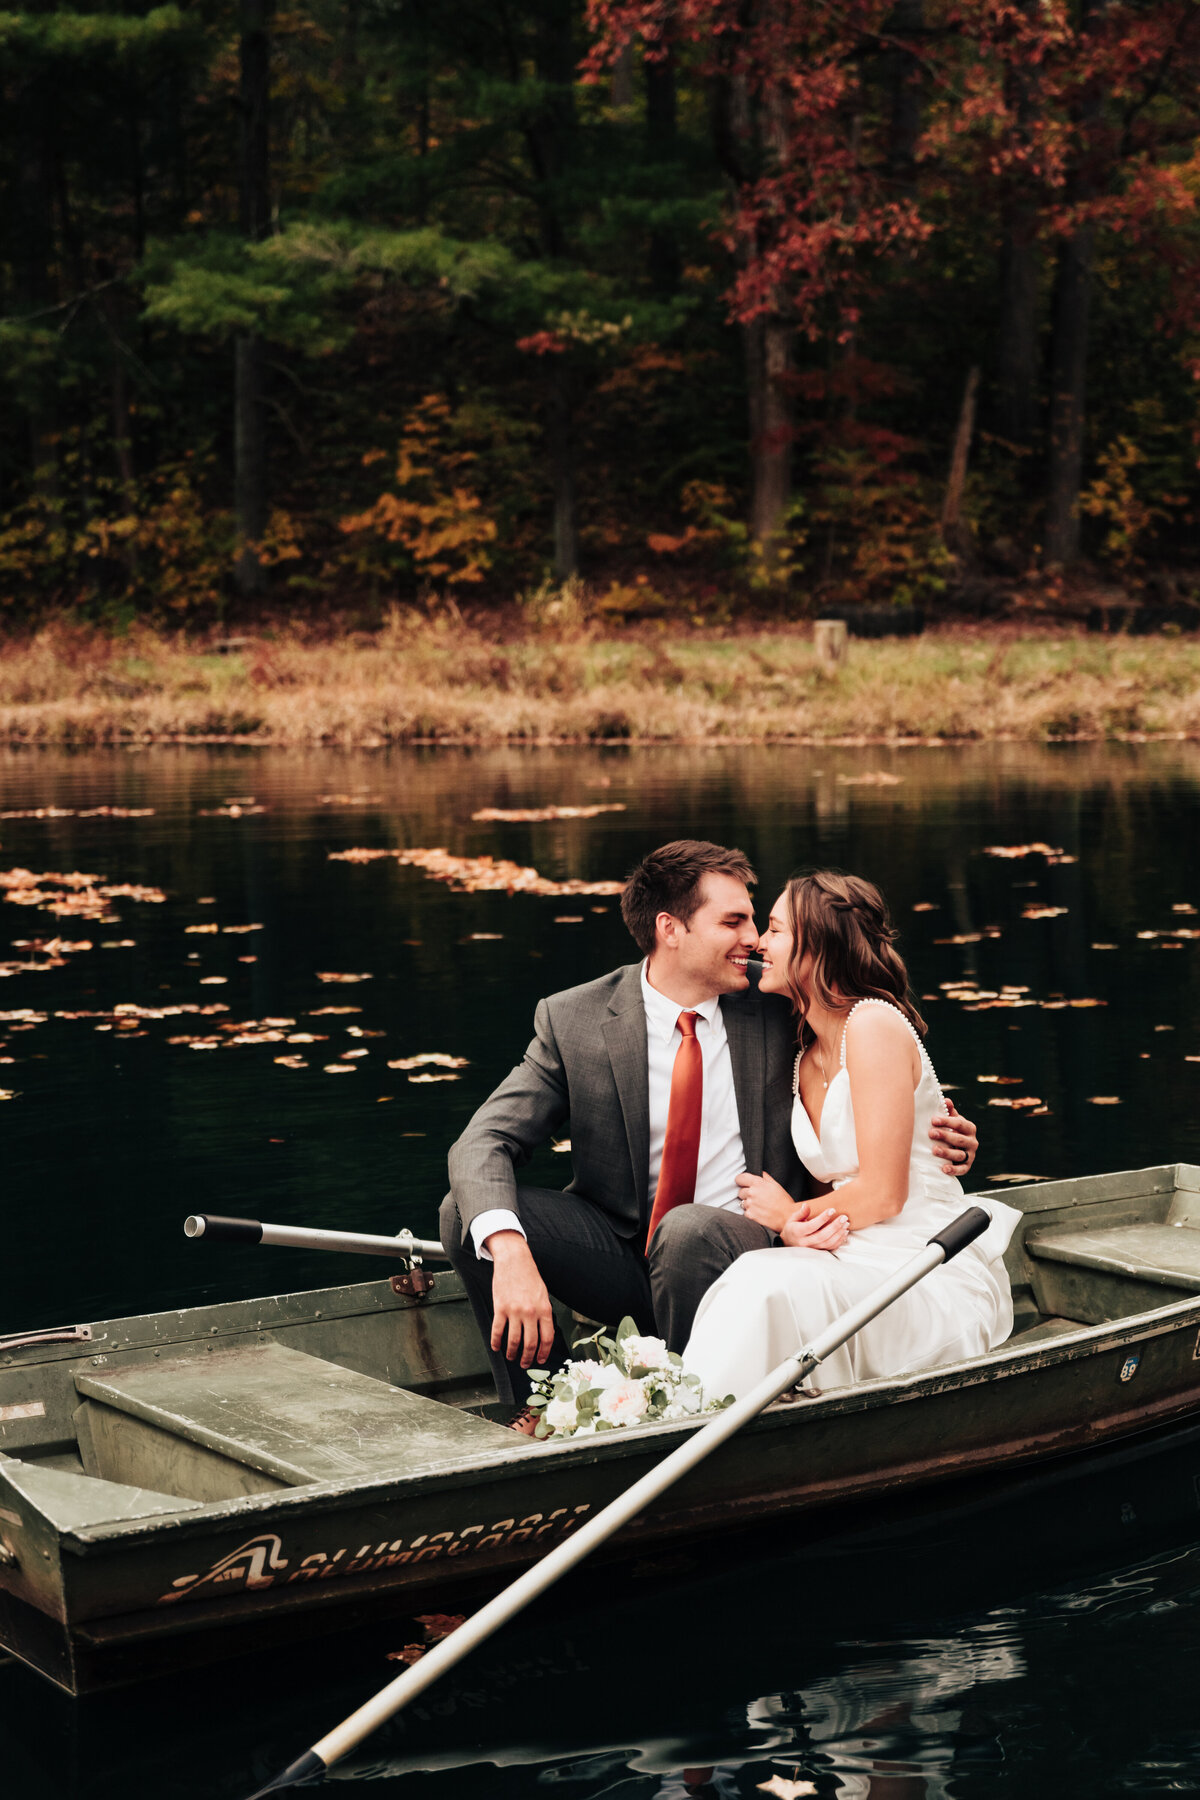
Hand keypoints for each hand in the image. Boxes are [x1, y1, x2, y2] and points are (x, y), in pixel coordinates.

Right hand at [486, 1231, 555, 1369]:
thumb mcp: (543, 1294)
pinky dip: (496, 1342)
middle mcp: (531, 1312)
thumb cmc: (530, 1277)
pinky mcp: (500, 1308)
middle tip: (524, 1364)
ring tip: (511, 1357)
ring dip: (512, 1353)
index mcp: (544, 1309)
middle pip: (530, 1344)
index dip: (544, 1353)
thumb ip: (544, 1313)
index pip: (547, 1338)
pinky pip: (498, 1331)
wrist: (514, 1260)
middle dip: (527, 1358)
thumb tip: (543, 1334)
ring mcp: (514, 1311)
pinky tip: (496, 1347)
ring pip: (514, 1341)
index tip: (540, 1360)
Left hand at [736, 1170, 799, 1232]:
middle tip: (756, 1198)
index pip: (739, 1178)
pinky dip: (751, 1213)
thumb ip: (765, 1177)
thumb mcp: (776, 1184)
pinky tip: (759, 1212)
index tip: (743, 1184)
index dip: (741, 1181)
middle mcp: (752, 1192)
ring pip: (742, 1203)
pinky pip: (745, 1213)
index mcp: (758, 1183)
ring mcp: (750, 1204)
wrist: (788, 1216)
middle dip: (746, 1194)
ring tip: (760, 1206)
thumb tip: (759, 1173)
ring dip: (749, 1204)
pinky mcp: (750, 1215)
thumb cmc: (784, 1201)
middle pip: (740, 1192)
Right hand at [781, 1206, 850, 1249]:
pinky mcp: (818, 1252)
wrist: (789, 1243)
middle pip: (822, 1236)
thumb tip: (806, 1205)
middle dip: (835, 1226)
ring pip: (828, 1243)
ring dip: (839, 1234)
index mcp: (798, 1232)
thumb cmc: (792, 1228)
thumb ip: (801, 1212)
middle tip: (844, 1217)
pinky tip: (844, 1232)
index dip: (823, 1218)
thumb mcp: (793, 1218)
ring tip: (846, 1224)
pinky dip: (839, 1241)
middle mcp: (805, 1242)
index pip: (812, 1226)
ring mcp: (812, 1248)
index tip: (832, 1210)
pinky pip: (830, 1248)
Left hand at [929, 1101, 977, 1176]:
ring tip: (934, 1150)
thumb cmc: (952, 1130)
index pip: (960, 1123)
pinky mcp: (967, 1166)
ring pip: (959, 1154)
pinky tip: (943, 1168)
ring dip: (947, 1152)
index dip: (947, 1121)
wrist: (958, 1148)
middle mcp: (972, 1141)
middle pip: (959, 1139)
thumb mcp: (952, 1120)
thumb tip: (945, 1100)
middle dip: (945, 1136)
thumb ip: (949, 1111)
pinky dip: (953, 1170)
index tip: (933, 1120)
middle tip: (931, 1133)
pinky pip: (962, 1169)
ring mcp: (970, 1155)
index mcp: (969, 1128)